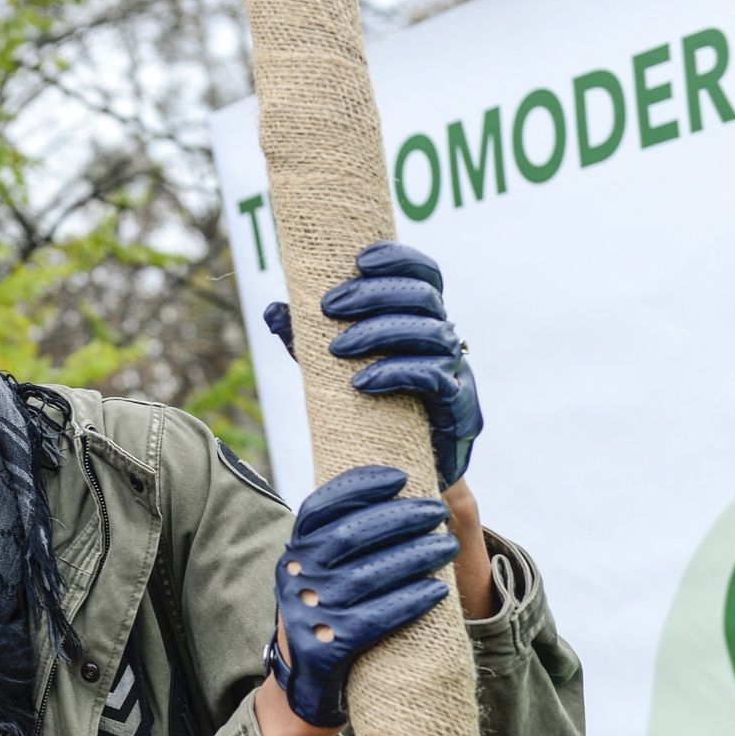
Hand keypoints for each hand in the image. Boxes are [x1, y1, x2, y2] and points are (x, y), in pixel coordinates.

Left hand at [261, 240, 482, 488]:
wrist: (405, 476)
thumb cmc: (373, 411)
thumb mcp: (332, 371)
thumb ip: (309, 340)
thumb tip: (273, 310)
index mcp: (423, 322)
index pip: (424, 274)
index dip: (399, 259)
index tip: (358, 259)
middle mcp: (446, 340)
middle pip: (425, 297)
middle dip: (375, 294)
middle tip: (328, 306)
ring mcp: (458, 372)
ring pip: (434, 333)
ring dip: (381, 333)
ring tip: (336, 349)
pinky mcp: (461, 409)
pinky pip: (436, 378)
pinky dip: (396, 373)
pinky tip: (361, 383)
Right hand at [266, 464, 459, 728]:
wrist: (303, 688)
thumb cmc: (326, 616)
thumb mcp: (317, 575)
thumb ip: (338, 543)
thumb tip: (394, 493)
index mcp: (293, 552)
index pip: (320, 507)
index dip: (359, 486)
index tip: (400, 476)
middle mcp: (295, 577)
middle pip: (349, 535)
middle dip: (399, 516)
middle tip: (436, 511)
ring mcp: (307, 612)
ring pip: (367, 574)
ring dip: (414, 555)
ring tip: (447, 546)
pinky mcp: (326, 647)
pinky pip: (375, 618)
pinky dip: (409, 601)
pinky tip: (437, 589)